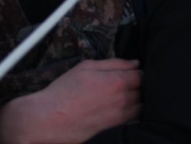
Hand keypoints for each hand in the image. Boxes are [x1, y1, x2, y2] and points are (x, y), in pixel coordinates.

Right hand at [0, 58, 141, 143]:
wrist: (47, 119)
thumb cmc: (64, 91)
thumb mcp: (86, 67)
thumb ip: (114, 63)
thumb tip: (134, 63)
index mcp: (117, 81)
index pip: (140, 74)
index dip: (136, 71)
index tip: (130, 71)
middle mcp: (122, 99)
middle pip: (142, 89)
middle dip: (137, 84)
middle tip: (126, 82)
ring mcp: (119, 116)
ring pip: (140, 105)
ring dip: (136, 99)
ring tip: (124, 95)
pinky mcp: (113, 128)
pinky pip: (132, 119)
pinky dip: (132, 112)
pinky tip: (121, 108)